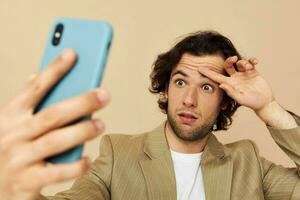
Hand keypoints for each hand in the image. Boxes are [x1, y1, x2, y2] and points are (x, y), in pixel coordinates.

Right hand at [0, 49, 109, 199]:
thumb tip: (37, 75)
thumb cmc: (7, 149)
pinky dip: (75, 166)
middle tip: (104, 95)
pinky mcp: (26, 181)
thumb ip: (24, 102)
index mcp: (10, 116)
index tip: (73, 53)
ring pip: (55, 141)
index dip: (54, 69)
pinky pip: (56, 172)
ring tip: (100, 124)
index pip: (35, 88)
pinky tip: (88, 159)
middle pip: (52, 114)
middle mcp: (13, 135)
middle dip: (80, 102)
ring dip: (81, 131)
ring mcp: (19, 158)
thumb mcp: (10, 124)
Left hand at [197, 56, 273, 111]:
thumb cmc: (251, 103)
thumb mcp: (240, 98)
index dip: (208, 72)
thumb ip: (231, 92)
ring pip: (239, 63)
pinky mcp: (253, 72)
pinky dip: (251, 60)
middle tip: (234, 58)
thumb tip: (221, 85)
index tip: (199, 68)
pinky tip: (255, 61)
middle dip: (229, 60)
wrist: (264, 102)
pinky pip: (250, 62)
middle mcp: (235, 78)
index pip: (216, 77)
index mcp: (229, 84)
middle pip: (227, 65)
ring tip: (248, 67)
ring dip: (243, 62)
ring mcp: (244, 74)